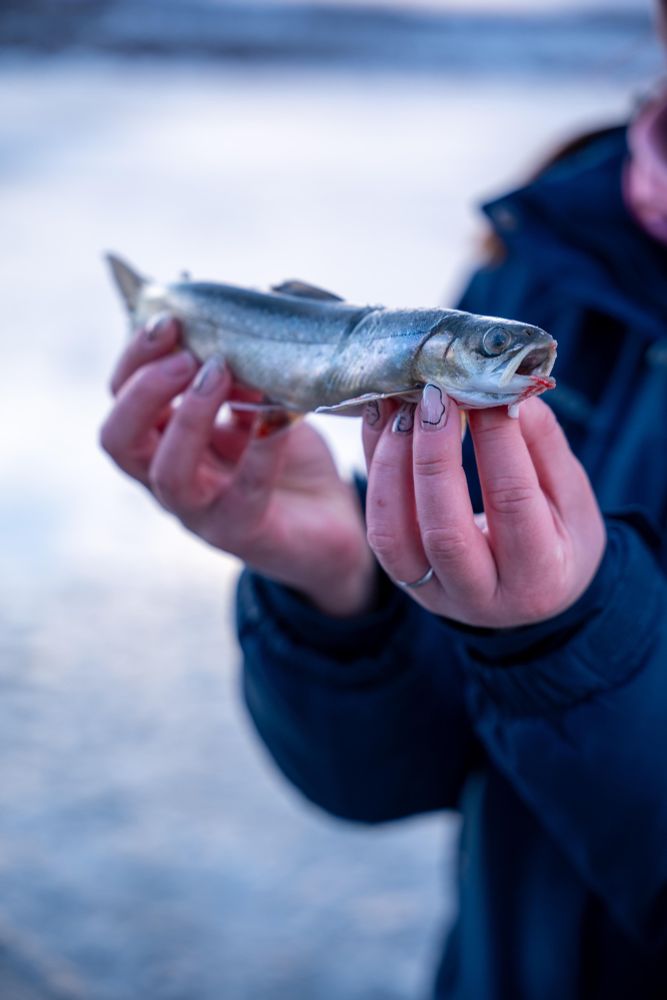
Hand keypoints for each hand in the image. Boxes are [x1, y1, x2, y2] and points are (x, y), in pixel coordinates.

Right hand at [100, 315, 375, 616]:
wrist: (327, 525)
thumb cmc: (283, 461)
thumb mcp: (254, 408)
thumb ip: (236, 378)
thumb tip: (232, 328)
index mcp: (162, 441)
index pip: (119, 399)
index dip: (134, 359)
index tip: (168, 320)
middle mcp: (168, 479)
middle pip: (120, 440)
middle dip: (144, 389)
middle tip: (186, 354)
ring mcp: (201, 512)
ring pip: (168, 474)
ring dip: (189, 417)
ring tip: (219, 374)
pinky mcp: (244, 532)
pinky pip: (246, 491)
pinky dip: (263, 447)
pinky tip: (278, 415)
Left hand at [362, 389, 605, 627]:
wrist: (533, 592)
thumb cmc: (561, 534)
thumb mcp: (571, 494)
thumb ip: (541, 442)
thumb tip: (500, 387)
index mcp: (538, 577)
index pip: (512, 503)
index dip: (496, 441)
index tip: (484, 390)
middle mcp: (480, 597)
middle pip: (444, 530)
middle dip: (434, 455)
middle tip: (436, 396)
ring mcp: (431, 593)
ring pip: (393, 534)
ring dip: (391, 463)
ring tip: (404, 408)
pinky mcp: (401, 577)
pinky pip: (377, 526)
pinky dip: (375, 470)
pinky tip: (385, 423)